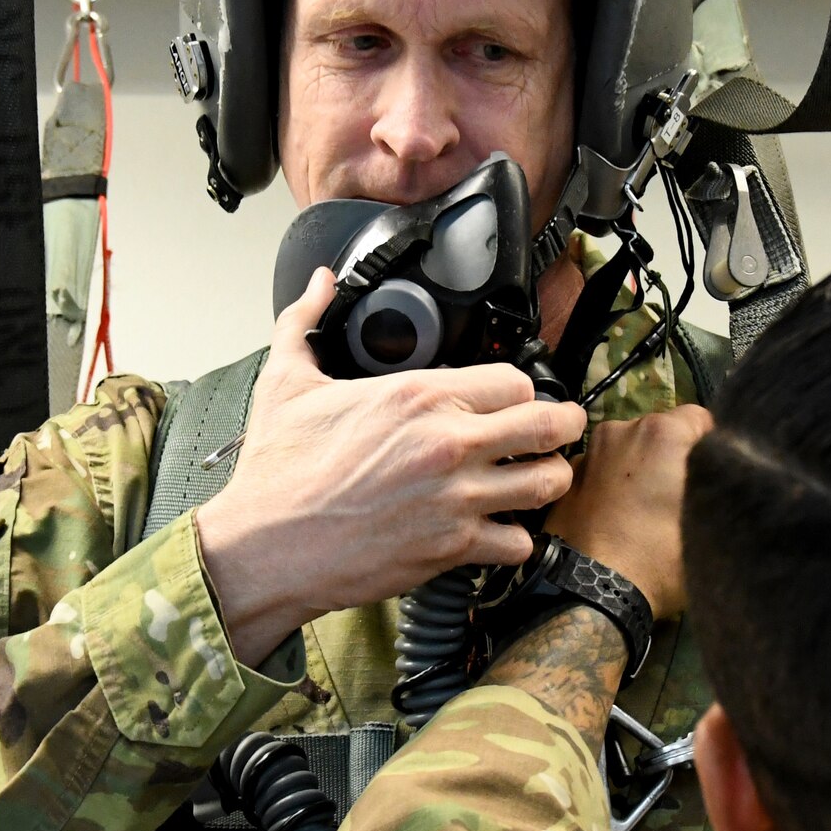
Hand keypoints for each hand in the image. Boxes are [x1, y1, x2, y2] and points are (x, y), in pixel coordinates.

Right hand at [195, 267, 586, 665]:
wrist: (266, 544)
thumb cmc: (278, 471)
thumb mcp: (286, 381)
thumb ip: (306, 321)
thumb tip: (317, 284)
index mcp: (419, 395)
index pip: (513, 380)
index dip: (520, 388)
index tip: (516, 397)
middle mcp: (448, 443)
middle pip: (548, 424)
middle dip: (564, 424)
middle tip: (564, 427)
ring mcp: (457, 497)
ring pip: (546, 483)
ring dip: (550, 479)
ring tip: (542, 476)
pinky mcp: (452, 546)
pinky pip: (518, 543)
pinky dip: (516, 538)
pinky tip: (502, 529)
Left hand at [543, 405, 712, 618]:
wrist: (590, 594)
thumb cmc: (660, 558)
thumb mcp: (715, 526)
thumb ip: (728, 489)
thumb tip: (735, 477)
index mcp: (663, 431)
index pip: (703, 420)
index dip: (714, 448)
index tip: (714, 479)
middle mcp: (621, 428)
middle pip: (663, 432)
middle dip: (674, 457)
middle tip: (681, 499)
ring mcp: (589, 452)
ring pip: (629, 450)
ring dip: (641, 469)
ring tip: (647, 511)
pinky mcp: (566, 481)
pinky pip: (602, 472)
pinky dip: (613, 485)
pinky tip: (618, 518)